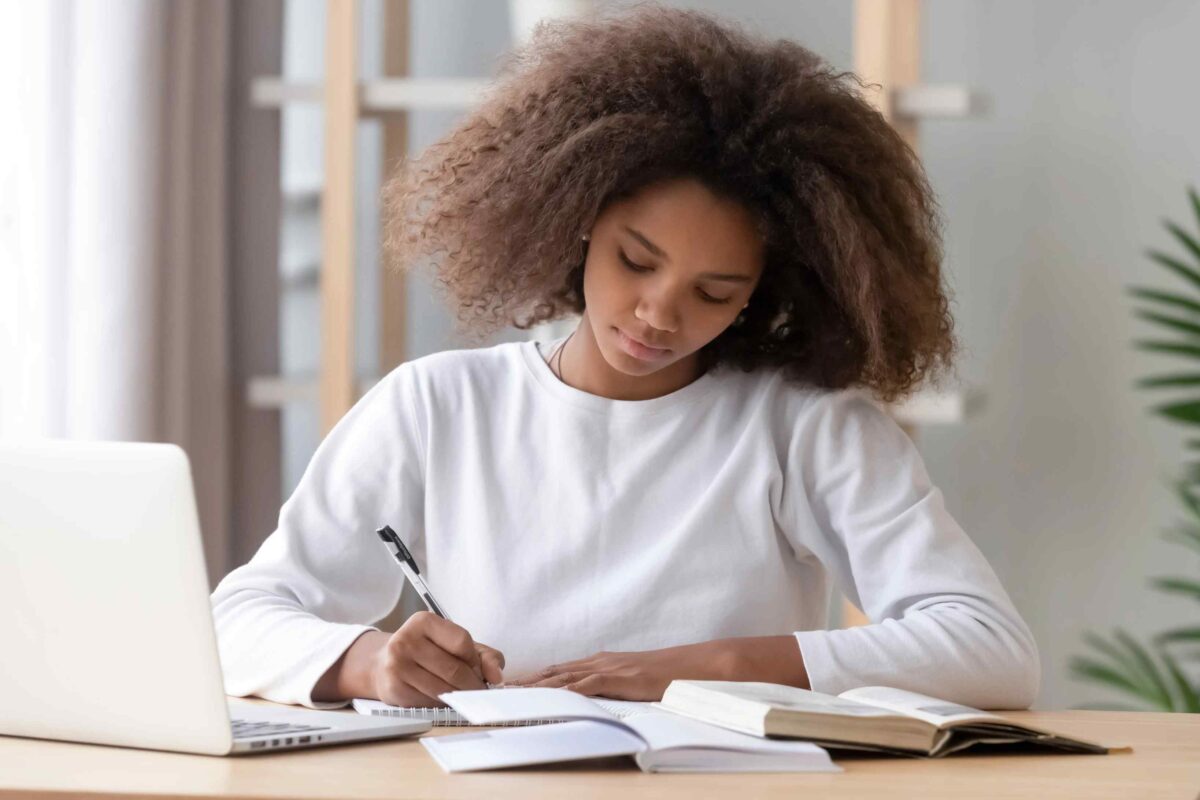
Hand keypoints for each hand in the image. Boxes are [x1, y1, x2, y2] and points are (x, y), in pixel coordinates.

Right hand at [370, 611, 504, 706]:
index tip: (478, 669)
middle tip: (478, 691)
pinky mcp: (393, 689)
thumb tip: (497, 677)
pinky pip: (429, 702)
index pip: (462, 642)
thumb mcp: (455, 644)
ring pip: (443, 689)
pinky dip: (442, 704)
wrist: (383, 664)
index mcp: (423, 621)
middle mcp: (406, 640)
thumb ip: (484, 655)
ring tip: (463, 695)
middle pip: (454, 669)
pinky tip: (442, 699)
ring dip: (460, 697)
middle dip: (472, 684)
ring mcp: (397, 665)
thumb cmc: (427, 652)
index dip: (475, 660)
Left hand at [507, 636, 807, 700]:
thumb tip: (593, 702)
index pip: (559, 672)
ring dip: (538, 685)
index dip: (532, 679)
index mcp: (602, 663)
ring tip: (511, 693)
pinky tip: (553, 695)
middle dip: (525, 681)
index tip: (506, 687)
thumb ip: (612, 689)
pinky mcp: (625, 677)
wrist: (701, 666)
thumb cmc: (670, 678)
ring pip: (566, 676)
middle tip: (495, 690)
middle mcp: (601, 662)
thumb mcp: (634, 684)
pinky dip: (569, 689)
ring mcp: (612, 668)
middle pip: (554, 672)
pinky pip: (592, 684)